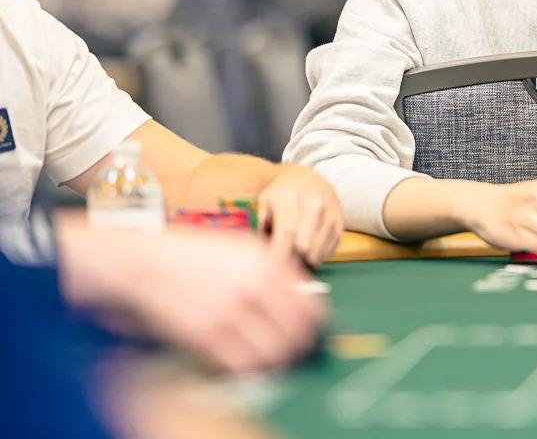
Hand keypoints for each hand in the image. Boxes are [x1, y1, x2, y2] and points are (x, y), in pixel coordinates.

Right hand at [57, 216, 326, 373]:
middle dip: (298, 347)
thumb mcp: (241, 248)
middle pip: (297, 332)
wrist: (142, 263)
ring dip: (275, 361)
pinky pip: (242, 363)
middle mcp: (253, 285)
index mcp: (266, 262)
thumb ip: (274, 269)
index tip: (310, 334)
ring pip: (273, 352)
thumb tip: (305, 296)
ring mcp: (229, 311)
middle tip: (293, 354)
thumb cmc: (192, 255)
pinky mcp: (204, 334)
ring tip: (269, 361)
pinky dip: (247, 368)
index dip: (314, 325)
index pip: (310, 305)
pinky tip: (243, 362)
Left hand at [258, 165, 344, 266]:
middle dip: (291, 261)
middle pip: (304, 243)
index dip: (279, 253)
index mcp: (291, 196)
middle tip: (281, 268)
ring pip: (318, 249)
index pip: (287, 232)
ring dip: (305, 261)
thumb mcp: (266, 200)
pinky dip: (318, 257)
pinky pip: (330, 248)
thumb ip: (262, 224)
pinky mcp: (340, 222)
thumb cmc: (283, 192)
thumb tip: (262, 251)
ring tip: (294, 262)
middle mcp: (314, 203)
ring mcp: (330, 212)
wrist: (309, 177)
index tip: (270, 266)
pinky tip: (308, 256)